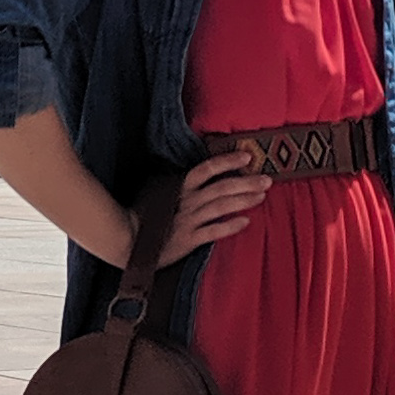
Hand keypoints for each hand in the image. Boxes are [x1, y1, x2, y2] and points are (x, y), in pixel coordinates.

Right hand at [152, 153, 270, 267]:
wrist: (127, 239)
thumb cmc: (141, 212)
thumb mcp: (157, 189)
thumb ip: (176, 183)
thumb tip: (196, 174)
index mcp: (179, 185)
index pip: (207, 168)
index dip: (227, 161)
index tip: (247, 155)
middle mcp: (187, 200)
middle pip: (221, 187)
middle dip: (246, 182)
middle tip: (267, 179)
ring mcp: (189, 220)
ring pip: (221, 207)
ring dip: (243, 200)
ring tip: (261, 196)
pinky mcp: (189, 240)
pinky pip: (213, 231)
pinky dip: (230, 226)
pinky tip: (245, 222)